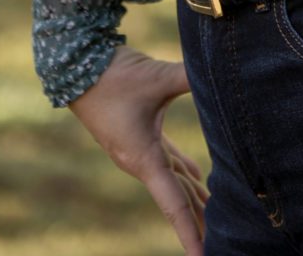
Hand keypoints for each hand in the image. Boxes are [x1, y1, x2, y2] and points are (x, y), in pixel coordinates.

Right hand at [68, 45, 207, 254]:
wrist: (76, 64)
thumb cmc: (115, 75)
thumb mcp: (156, 77)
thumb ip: (191, 76)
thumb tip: (223, 68)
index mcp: (143, 158)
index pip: (174, 204)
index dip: (190, 232)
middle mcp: (140, 161)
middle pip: (178, 198)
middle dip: (200, 219)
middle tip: (226, 239)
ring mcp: (138, 149)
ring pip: (173, 180)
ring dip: (195, 196)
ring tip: (218, 213)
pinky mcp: (139, 133)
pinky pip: (166, 160)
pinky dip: (183, 170)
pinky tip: (198, 175)